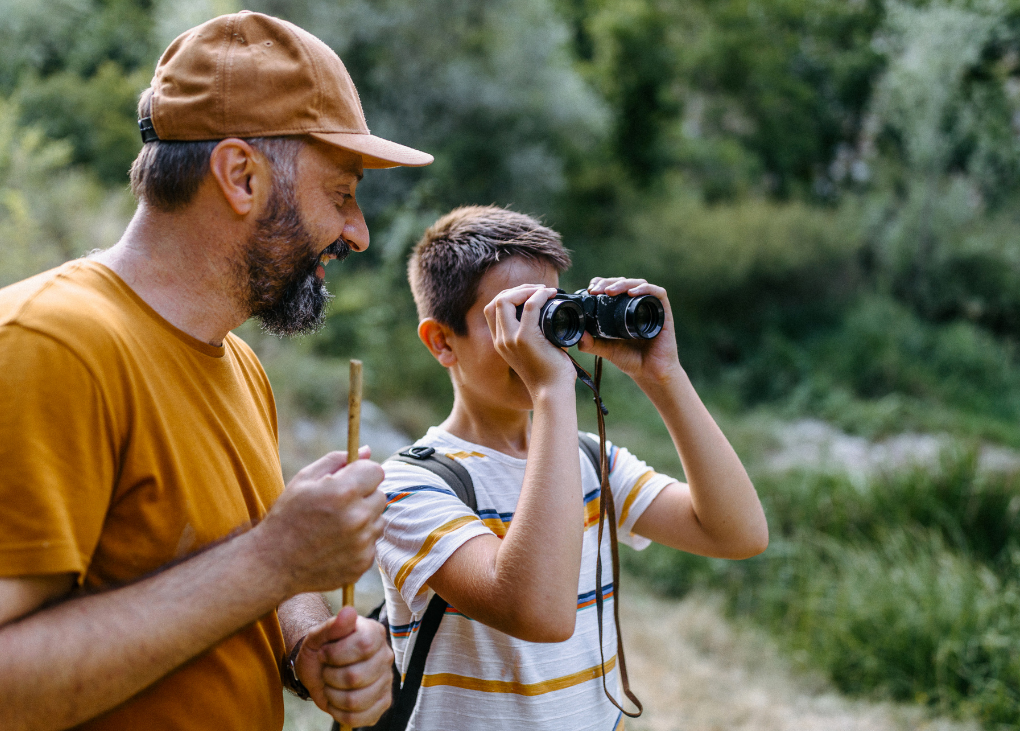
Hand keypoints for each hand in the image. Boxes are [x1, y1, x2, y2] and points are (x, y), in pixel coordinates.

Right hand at [254, 446, 385, 594]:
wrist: (273, 564)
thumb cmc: (287, 516)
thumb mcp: (304, 479)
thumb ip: (337, 460)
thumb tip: (366, 451)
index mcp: (344, 492)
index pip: (376, 471)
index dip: (363, 473)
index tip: (351, 480)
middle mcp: (358, 517)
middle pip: (380, 495)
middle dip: (364, 496)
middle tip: (339, 505)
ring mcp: (362, 543)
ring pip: (378, 520)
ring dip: (364, 519)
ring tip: (336, 526)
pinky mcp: (363, 563)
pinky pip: (372, 543)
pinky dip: (359, 542)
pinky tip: (335, 544)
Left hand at [295, 606, 393, 726]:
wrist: (321, 668)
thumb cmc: (322, 649)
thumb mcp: (318, 636)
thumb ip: (332, 625)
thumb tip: (349, 611)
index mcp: (375, 634)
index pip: (363, 646)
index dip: (336, 654)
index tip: (324, 653)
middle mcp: (386, 656)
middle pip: (356, 676)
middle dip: (330, 676)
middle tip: (327, 670)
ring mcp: (387, 681)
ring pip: (354, 700)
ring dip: (332, 695)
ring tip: (331, 685)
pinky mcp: (383, 703)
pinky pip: (358, 718)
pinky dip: (338, 712)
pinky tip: (337, 699)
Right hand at [483, 284, 575, 394]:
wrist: (553, 392)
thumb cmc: (550, 374)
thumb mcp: (535, 353)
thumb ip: (534, 337)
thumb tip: (551, 317)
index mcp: (501, 343)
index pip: (492, 310)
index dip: (508, 296)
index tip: (528, 295)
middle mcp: (501, 340)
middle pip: (496, 301)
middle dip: (517, 289)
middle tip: (538, 290)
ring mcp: (511, 339)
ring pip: (506, 299)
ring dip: (526, 289)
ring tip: (543, 291)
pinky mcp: (525, 338)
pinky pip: (530, 306)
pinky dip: (540, 296)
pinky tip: (550, 294)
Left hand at [578, 277, 681, 384]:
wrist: (650, 373)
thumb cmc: (631, 360)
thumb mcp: (606, 350)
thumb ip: (591, 344)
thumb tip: (578, 335)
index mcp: (624, 309)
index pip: (613, 287)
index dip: (602, 283)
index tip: (590, 289)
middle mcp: (638, 305)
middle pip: (624, 282)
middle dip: (608, 282)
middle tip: (596, 290)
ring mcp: (651, 307)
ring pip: (638, 284)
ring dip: (622, 284)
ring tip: (609, 292)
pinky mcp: (664, 312)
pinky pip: (657, 293)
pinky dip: (644, 289)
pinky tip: (632, 293)